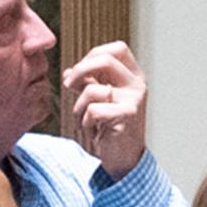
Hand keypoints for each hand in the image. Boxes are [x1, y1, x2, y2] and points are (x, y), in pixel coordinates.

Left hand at [62, 40, 148, 176]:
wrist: (124, 158)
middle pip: (105, 59)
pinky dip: (85, 122)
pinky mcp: (127, 116)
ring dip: (78, 107)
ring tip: (85, 120)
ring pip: (92, 89)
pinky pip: (93, 110)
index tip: (80, 70)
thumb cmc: (111, 128)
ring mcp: (134, 99)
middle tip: (69, 85)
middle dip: (80, 70)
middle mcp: (137, 84)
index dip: (94, 54)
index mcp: (133, 76)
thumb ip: (86, 82)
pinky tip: (93, 131)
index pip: (118, 48)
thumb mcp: (98, 99)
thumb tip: (68, 73)